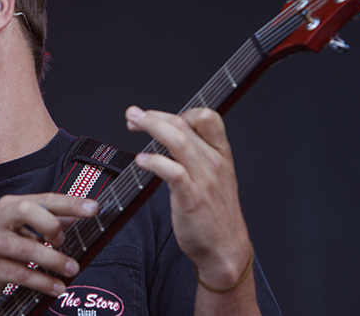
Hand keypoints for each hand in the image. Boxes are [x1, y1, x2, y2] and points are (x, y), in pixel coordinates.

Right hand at [0, 193, 98, 313]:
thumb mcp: (15, 232)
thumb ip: (43, 225)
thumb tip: (76, 220)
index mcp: (6, 207)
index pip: (43, 199)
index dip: (69, 203)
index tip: (93, 208)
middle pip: (26, 211)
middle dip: (51, 224)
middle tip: (64, 241)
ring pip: (25, 247)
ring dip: (53, 260)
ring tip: (71, 270)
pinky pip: (20, 274)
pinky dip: (42, 282)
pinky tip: (56, 287)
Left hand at [125, 106, 251, 288]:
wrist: (226, 248)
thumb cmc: (215, 212)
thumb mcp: (215, 175)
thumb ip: (197, 154)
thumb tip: (170, 136)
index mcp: (221, 154)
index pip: (208, 117)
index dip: (182, 111)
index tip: (159, 116)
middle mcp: (213, 162)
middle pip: (184, 124)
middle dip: (155, 115)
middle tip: (133, 114)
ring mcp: (203, 179)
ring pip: (178, 141)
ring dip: (152, 127)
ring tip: (133, 123)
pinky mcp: (191, 198)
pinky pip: (173, 171)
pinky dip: (155, 161)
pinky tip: (141, 160)